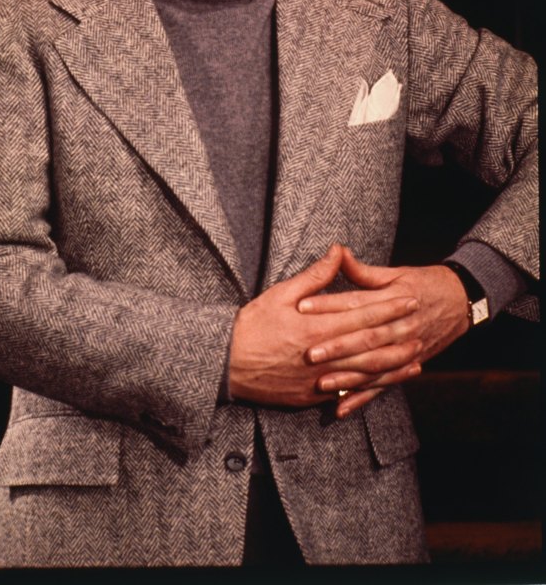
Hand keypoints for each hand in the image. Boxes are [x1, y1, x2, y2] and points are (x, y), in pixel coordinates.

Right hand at [228, 245, 420, 408]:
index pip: (362, 315)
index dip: (389, 307)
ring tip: (416, 355)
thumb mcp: (280, 294)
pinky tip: (389, 382)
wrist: (228, 365)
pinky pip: (350, 392)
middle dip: (399, 333)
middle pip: (371, 344)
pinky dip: (373, 387)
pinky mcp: (314, 397)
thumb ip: (314, 276)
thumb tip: (337, 252)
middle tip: (423, 324)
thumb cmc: (252, 326)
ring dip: (394, 363)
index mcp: (317, 328)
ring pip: (366, 372)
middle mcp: (324, 356)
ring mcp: (320, 381)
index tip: (410, 298)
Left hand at [298, 249, 469, 416]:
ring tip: (322, 382)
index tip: (303, 307)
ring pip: (375, 366)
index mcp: (394, 299)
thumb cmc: (423, 283)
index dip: (330, 305)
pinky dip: (362, 398)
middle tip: (309, 353)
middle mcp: (401, 326)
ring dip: (348, 377)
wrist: (462, 301)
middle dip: (337, 347)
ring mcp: (407, 349)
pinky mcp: (409, 366)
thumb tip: (337, 252)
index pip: (357, 303)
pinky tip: (341, 407)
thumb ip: (363, 271)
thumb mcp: (395, 274)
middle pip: (366, 338)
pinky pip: (384, 385)